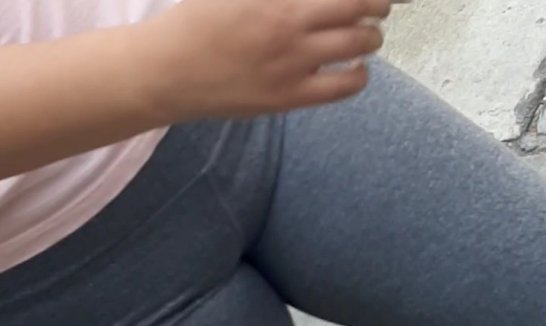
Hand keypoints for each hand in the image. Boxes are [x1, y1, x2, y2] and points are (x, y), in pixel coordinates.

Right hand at [139, 0, 391, 119]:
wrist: (167, 72)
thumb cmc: (194, 23)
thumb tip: (306, 2)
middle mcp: (290, 20)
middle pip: (360, 3)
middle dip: (377, 2)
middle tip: (378, 5)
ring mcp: (294, 60)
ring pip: (361, 41)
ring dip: (372, 34)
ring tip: (367, 35)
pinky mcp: (290, 96)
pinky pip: (345, 86)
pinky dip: (359, 74)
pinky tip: (355, 68)